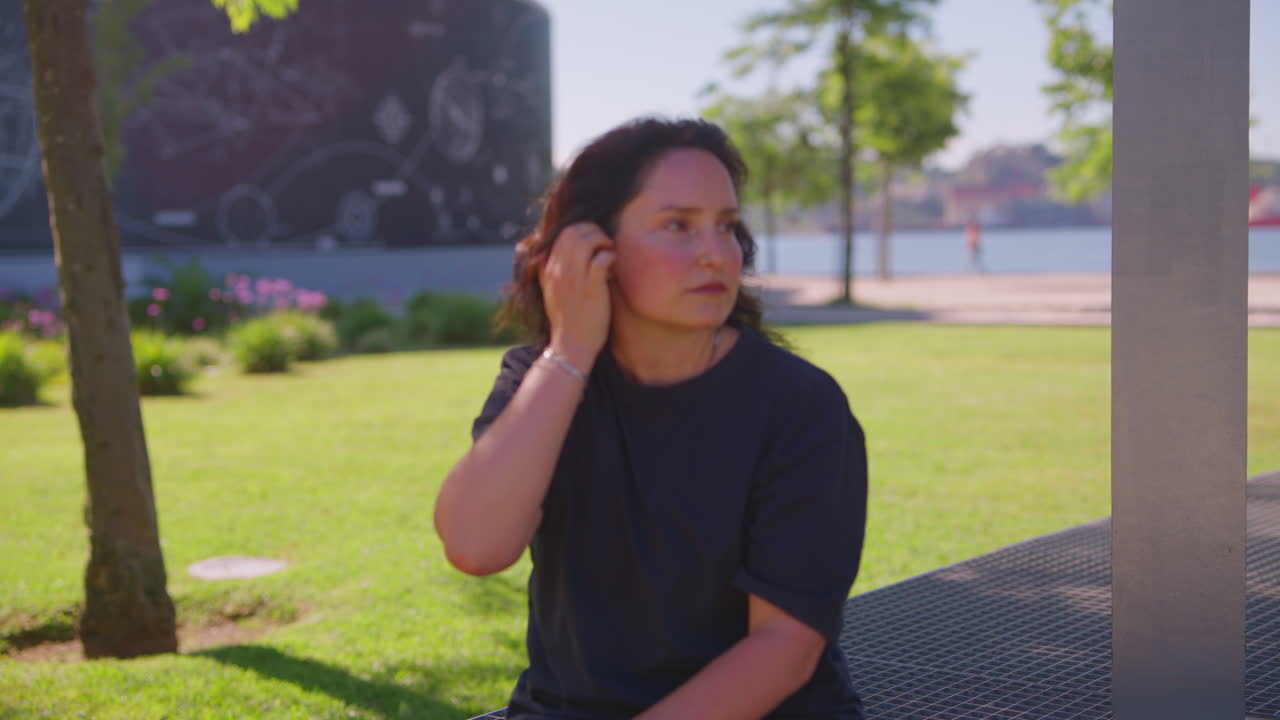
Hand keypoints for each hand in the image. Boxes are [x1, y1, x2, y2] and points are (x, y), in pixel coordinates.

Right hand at [540, 222, 614, 370]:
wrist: (571, 346)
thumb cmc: (568, 318)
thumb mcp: (552, 291)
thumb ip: (556, 270)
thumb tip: (572, 250)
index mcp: (547, 269)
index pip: (561, 233)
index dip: (580, 230)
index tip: (592, 240)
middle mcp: (558, 271)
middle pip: (573, 231)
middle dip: (593, 231)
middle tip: (604, 243)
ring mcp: (574, 279)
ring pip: (586, 241)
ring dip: (602, 240)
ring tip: (609, 251)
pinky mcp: (591, 289)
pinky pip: (602, 259)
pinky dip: (610, 255)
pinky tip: (613, 264)